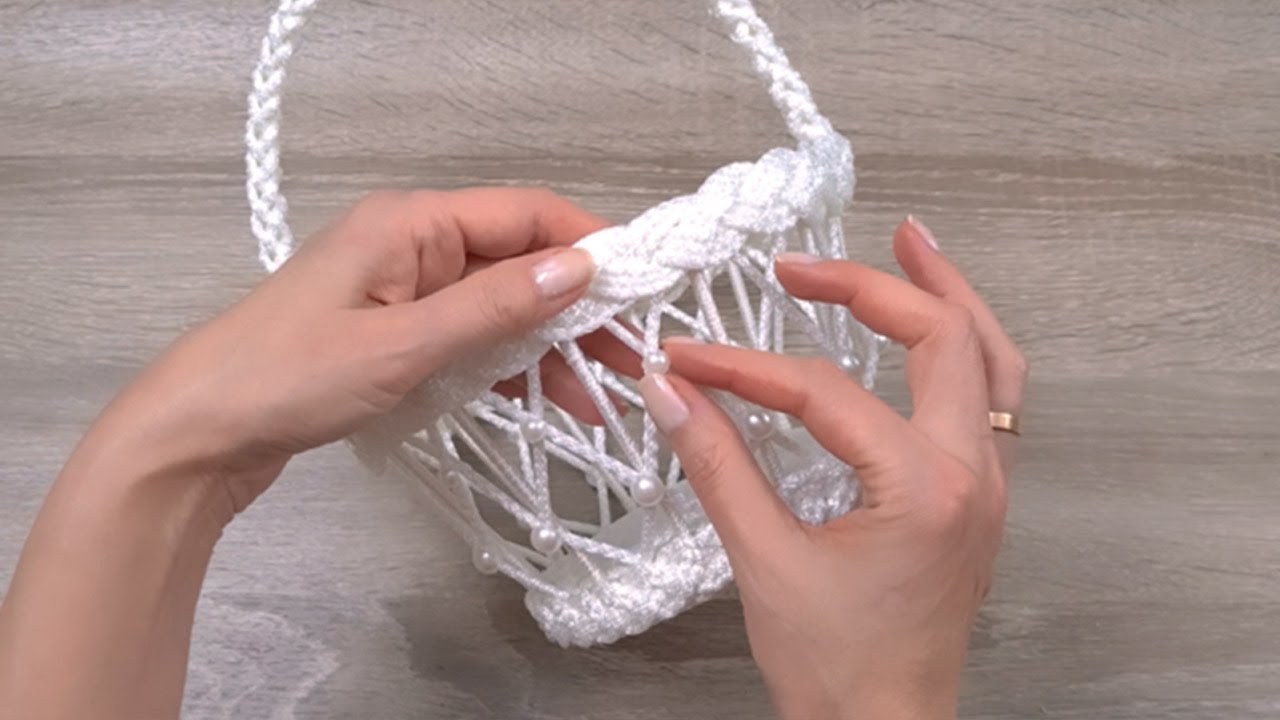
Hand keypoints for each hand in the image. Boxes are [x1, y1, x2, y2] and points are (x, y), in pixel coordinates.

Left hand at [0, 188, 609, 719]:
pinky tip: (548, 402)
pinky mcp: (396, 334)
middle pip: (519, 262)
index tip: (643, 290)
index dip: (591, 245)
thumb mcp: (405, 344)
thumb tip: (580, 269)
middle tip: (632, 357)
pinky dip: (509, 367)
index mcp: (413, 224)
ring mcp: (404, 292)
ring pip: (500, 306)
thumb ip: (495, 307)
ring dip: (549, 346)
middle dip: (577, 308)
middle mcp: (414, 246)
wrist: (199, 434)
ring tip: (600, 397)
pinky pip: (470, 338)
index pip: (526, 214)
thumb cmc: (290, 379)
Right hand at [638, 217, 1026, 719]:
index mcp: (924, 489)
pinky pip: (990, 399)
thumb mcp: (764, 562)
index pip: (825, 392)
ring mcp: (987, 486)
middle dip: (874, 286)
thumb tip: (672, 392)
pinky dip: (963, 349)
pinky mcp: (977, 498)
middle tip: (807, 265)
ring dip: (951, 296)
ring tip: (912, 246)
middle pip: (946, 338)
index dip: (745, 368)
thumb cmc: (840, 670)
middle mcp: (972, 476)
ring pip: (992, 361)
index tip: (690, 359)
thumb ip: (717, 465)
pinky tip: (929, 334)